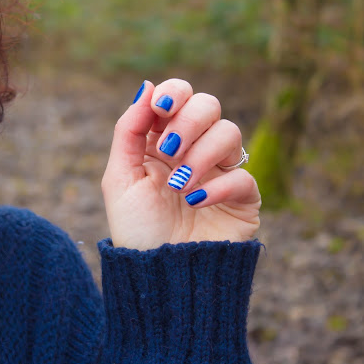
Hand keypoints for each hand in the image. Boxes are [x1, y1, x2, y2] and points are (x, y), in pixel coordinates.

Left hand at [102, 79, 260, 249]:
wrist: (159, 276)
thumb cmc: (136, 228)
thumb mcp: (119, 178)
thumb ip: (129, 130)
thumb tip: (147, 86)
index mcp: (162, 141)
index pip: (179, 96)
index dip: (174, 93)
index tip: (160, 108)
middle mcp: (193, 150)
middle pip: (208, 105)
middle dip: (189, 121)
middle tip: (170, 149)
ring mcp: (220, 172)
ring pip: (230, 133)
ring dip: (201, 154)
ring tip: (179, 185)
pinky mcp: (243, 198)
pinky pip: (244, 176)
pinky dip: (219, 187)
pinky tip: (196, 203)